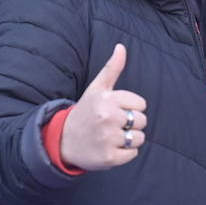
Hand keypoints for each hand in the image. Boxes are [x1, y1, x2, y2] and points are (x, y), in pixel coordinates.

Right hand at [59, 43, 148, 170]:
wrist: (63, 141)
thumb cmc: (86, 112)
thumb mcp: (97, 89)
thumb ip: (112, 68)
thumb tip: (121, 47)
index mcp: (107, 99)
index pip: (141, 104)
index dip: (130, 108)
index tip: (115, 110)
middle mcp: (107, 117)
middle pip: (142, 121)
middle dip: (131, 124)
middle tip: (112, 125)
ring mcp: (108, 138)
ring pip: (139, 138)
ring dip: (129, 139)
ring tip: (110, 136)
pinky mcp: (109, 157)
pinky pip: (133, 154)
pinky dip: (124, 154)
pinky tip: (109, 148)